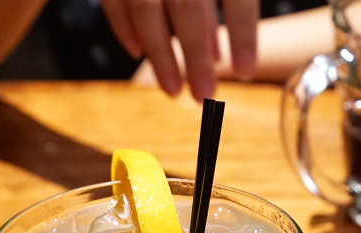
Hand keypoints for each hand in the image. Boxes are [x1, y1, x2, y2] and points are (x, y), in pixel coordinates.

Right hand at [102, 0, 258, 99]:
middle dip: (196, 55)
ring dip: (160, 54)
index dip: (243, 32)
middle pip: (188, 5)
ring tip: (174, 91)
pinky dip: (123, 28)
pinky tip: (138, 52)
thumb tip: (218, 53)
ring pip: (145, 8)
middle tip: (205, 95)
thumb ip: (228, 3)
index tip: (247, 71)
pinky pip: (112, 0)